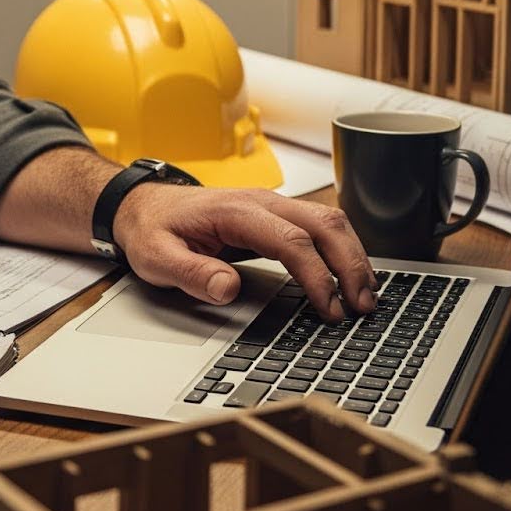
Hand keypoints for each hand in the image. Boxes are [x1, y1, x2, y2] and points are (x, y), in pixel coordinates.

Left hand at [112, 186, 376, 321]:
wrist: (143, 205)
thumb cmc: (152, 229)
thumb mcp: (155, 256)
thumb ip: (189, 273)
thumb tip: (226, 288)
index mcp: (234, 210)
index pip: (291, 240)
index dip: (316, 276)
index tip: (328, 308)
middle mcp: (261, 202)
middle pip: (323, 224)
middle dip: (350, 265)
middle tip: (363, 306)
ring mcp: (271, 205)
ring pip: (329, 220)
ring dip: (352, 256)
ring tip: (366, 296)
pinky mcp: (276, 215)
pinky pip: (320, 225)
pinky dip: (342, 249)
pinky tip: (349, 276)